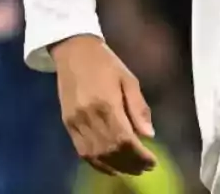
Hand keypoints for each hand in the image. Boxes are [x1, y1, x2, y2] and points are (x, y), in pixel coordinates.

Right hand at [52, 35, 157, 176]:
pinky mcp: (67, 125)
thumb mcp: (128, 79)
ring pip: (96, 155)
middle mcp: (89, 117)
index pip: (124, 140)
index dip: (139, 155)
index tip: (152, 162)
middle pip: (110, 151)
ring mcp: (75, 123)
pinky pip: (82, 152)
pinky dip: (97, 163)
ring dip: (115, 167)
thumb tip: (149, 134)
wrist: (73, 51)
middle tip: (146, 168)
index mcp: (106, 104)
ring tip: (133, 170)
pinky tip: (111, 167)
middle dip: (130, 163)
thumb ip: (138, 107)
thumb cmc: (106, 62)